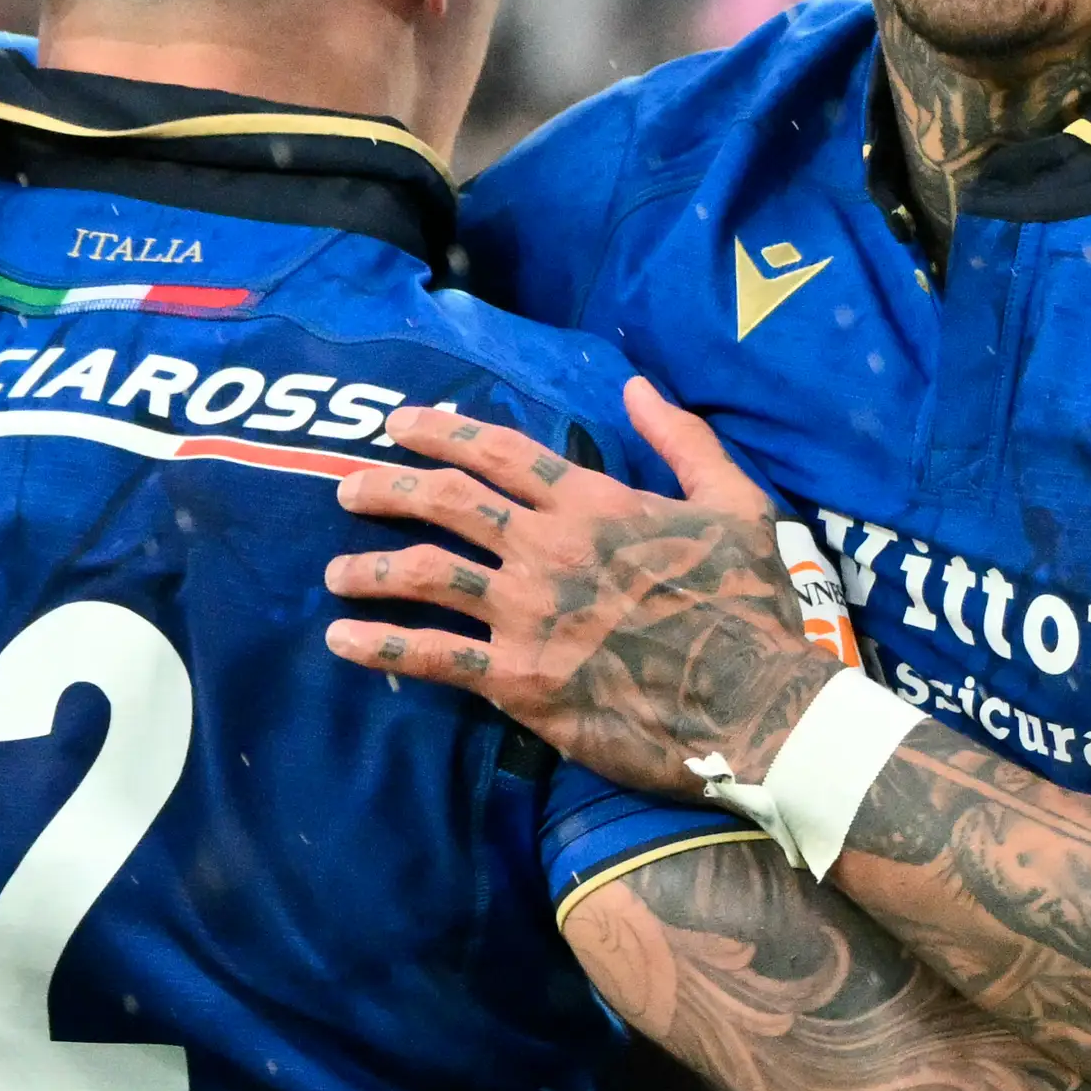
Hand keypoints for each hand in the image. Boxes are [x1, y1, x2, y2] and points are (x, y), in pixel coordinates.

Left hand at [319, 381, 827, 799]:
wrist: (757, 705)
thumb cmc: (752, 606)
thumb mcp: (736, 504)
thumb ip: (683, 439)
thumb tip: (638, 385)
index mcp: (594, 503)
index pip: (499, 452)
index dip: (440, 431)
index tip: (397, 423)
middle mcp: (548, 549)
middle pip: (445, 503)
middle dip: (386, 488)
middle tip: (345, 487)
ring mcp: (528, 614)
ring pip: (423, 575)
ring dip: (367, 567)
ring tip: (332, 571)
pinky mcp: (520, 679)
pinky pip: (433, 656)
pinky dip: (380, 646)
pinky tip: (342, 641)